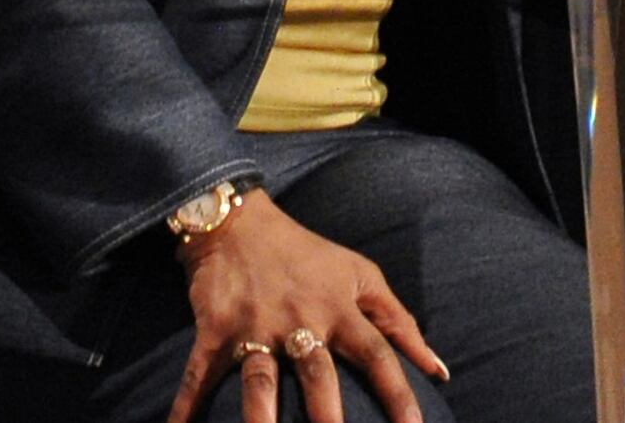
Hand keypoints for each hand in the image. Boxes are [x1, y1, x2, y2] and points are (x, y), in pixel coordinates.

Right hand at [163, 192, 449, 422]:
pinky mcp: (215, 331)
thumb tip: (439, 369)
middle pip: (317, 372)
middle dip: (326, 411)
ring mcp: (254, 328)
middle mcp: (299, 321)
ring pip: (260, 378)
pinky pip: (199, 375)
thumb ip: (398, 322)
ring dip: (260, 414)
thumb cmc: (307, 255)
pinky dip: (185, 406)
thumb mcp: (360, 276)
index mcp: (338, 308)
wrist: (237, 221)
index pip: (377, 352)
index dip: (398, 391)